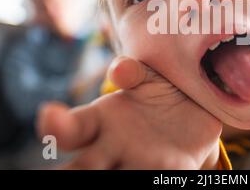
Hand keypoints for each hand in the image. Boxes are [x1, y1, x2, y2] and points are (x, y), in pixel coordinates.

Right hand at [37, 57, 221, 168]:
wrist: (199, 103)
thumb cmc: (164, 86)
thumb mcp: (150, 74)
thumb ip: (134, 71)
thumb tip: (120, 70)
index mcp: (102, 120)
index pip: (72, 127)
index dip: (57, 124)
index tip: (50, 114)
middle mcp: (113, 147)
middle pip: (81, 168)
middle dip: (70, 173)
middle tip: (60, 174)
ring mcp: (140, 162)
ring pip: (116, 178)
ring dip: (110, 178)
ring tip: (121, 172)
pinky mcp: (170, 172)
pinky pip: (156, 179)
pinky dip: (153, 179)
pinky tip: (158, 173)